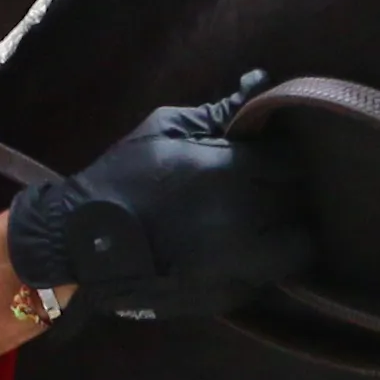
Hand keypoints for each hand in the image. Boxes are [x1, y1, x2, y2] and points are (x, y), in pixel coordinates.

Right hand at [4, 85, 311, 321]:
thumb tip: (259, 83)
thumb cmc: (122, 177)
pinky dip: (264, 261)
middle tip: (271, 186)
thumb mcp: (164, 129)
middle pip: (298, 203)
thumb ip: (218, 111)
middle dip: (289, 192)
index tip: (272, 156)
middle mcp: (238, 221)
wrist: (81, 243)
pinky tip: (243, 248)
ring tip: (269, 222)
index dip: (285, 157)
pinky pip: (268, 276)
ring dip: (289, 232)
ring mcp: (234, 264)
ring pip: (297, 248)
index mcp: (223, 172)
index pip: (290, 162)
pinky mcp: (227, 296)